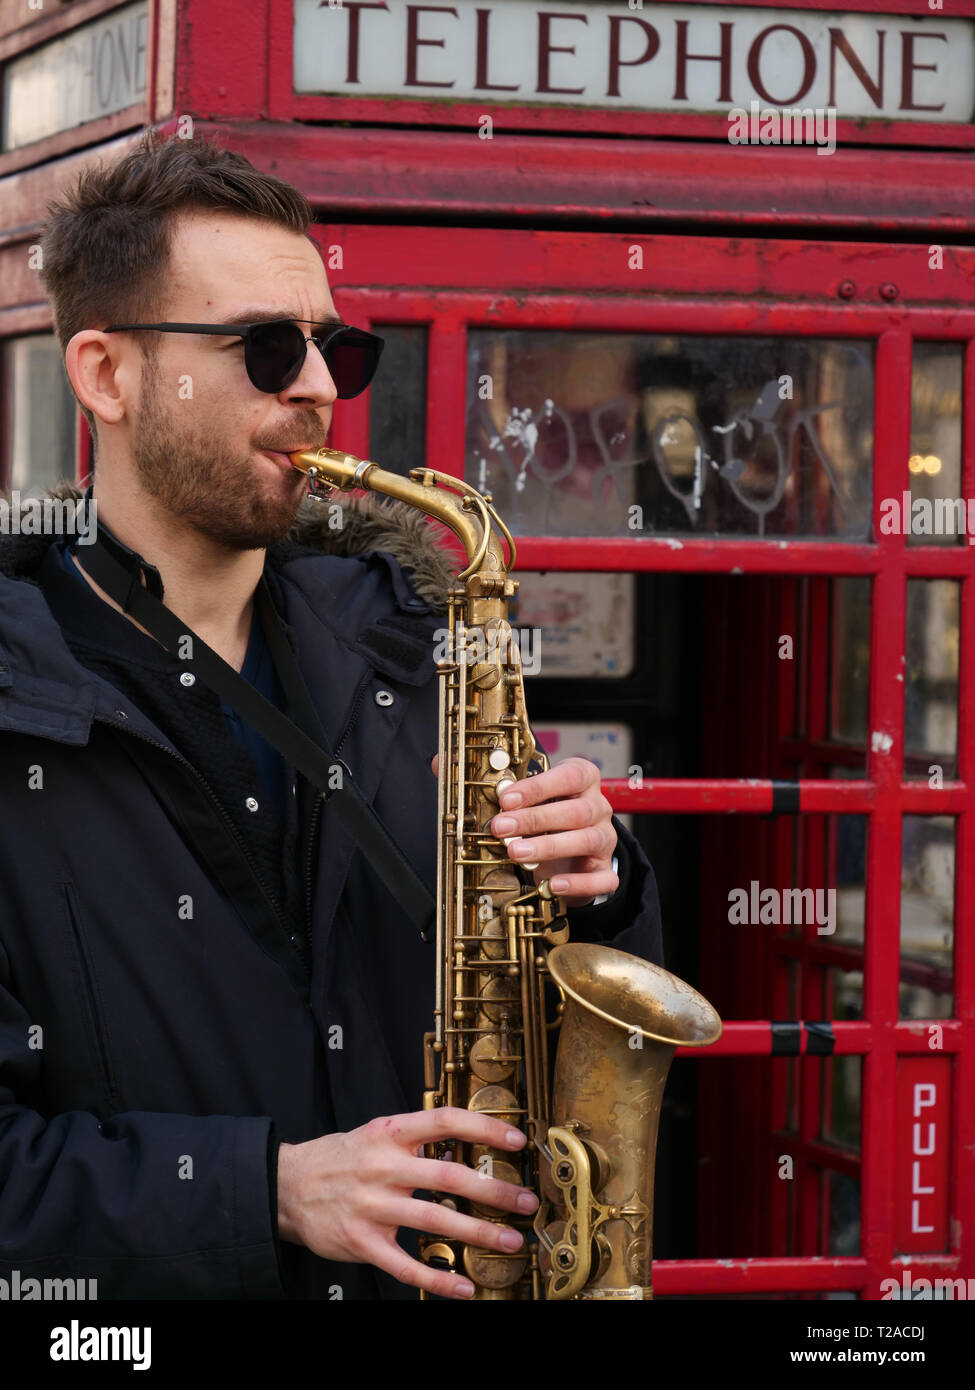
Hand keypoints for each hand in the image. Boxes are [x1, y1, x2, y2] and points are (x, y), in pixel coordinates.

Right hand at [277, 1107, 538, 1298]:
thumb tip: (464, 1147)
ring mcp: (372, 1205)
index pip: (444, 1122)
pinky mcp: (362, 1241)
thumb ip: (416, 1140)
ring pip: (433, 1219)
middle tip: (525, 1202)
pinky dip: (437, 1278)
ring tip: (508, 1242)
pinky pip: (405, 1264)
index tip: (516, 1141)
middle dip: (493, 1191)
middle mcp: (383, 1166)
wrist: (287, 1185)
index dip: (483, 1129)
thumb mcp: (376, 1134)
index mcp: (390, 1133)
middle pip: (447, 1175)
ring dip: (477, 1233)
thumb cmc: (340, 1158)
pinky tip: (462, 1287)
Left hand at [430, 753, 617, 907]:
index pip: (568, 775)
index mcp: (580, 779)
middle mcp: (596, 806)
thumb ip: (484, 779)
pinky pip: (602, 878)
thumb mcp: (521, 796)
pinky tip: (551, 885)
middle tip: (500, 828)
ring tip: (516, 853)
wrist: (573, 850)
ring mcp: (604, 839)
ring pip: (587, 840)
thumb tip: (440, 763)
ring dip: (550, 847)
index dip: (538, 786)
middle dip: (535, 819)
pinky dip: (578, 883)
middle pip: (575, 810)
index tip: (506, 799)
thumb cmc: (545, 815)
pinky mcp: (605, 870)